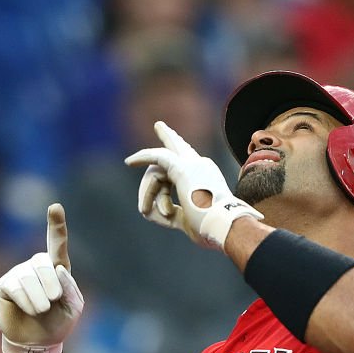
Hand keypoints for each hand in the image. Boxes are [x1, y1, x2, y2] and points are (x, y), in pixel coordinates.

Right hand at [0, 204, 84, 352]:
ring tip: (41, 311)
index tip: (55, 207)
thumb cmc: (56, 324)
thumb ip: (70, 289)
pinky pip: (16, 287)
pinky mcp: (5, 285)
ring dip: (39, 299)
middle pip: (44, 263)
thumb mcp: (72, 308)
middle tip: (52, 302)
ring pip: (30, 277)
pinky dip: (26, 301)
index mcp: (56, 269)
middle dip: (51, 285)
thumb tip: (58, 269)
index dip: (56, 226)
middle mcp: (36, 267)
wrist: (36, 343)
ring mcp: (19, 274)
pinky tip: (29, 309)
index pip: (56, 244)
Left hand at [126, 121, 262, 248]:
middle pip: (178, 151)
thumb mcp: (184, 219)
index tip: (167, 161)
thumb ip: (169, 211)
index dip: (169, 172)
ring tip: (145, 210)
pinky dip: (143, 158)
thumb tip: (147, 211)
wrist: (223, 224)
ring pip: (159, 169)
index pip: (185, 166)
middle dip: (169, 137)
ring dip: (148, 192)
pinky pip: (157, 157)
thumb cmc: (207, 226)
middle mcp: (201, 165)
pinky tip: (129, 162)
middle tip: (160, 126)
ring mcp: (193, 164)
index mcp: (206, 176)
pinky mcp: (182, 168)